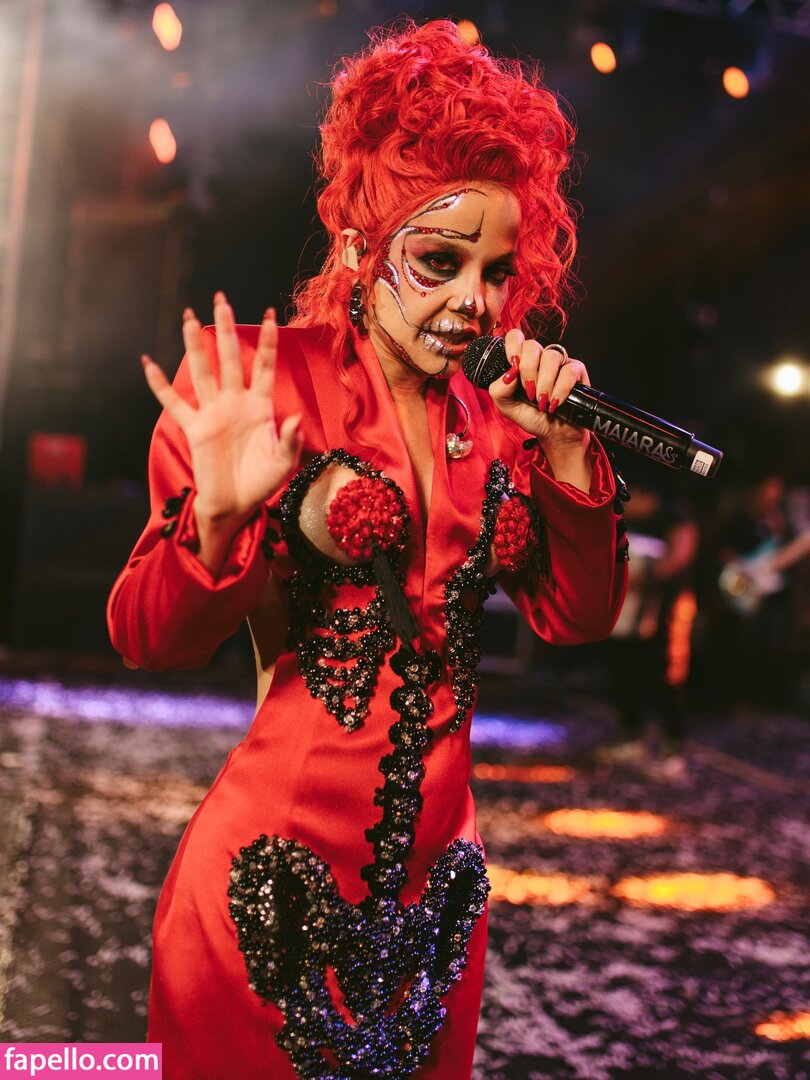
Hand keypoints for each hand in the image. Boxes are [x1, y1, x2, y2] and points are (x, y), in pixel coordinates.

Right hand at [141, 292, 301, 547]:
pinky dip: (160, 385)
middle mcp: (235, 403)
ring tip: (189, 317)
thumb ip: (289, 440)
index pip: (264, 366)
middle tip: (221, 299)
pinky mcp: (194, 428)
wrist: (236, 505)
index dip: (266, 342)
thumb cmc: (262, 483)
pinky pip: (173, 403)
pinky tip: (148, 363)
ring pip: (203, 372)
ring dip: (195, 346)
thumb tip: (293, 419)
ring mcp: (213, 413)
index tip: (270, 313)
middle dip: (226, 329)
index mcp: (260, 406)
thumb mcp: (283, 463)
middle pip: (230, 359)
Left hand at [489, 329, 591, 489]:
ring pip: (551, 356)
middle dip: (528, 371)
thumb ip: (499, 390)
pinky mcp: (576, 370)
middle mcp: (540, 357)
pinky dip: (560, 389)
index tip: (513, 367)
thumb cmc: (530, 416)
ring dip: (544, 383)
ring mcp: (559, 362)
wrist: (553, 433)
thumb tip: (509, 374)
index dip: (513, 347)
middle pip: (532, 345)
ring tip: (542, 402)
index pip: (515, 337)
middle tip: (528, 392)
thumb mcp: (506, 407)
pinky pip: (569, 370)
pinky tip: (555, 403)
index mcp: (521, 361)